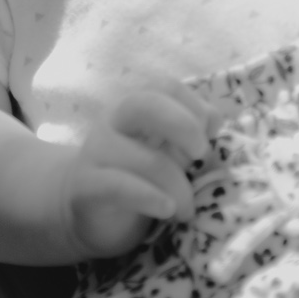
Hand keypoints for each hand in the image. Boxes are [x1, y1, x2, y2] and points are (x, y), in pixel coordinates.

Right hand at [60, 86, 210, 258]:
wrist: (83, 211)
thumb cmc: (133, 176)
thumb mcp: (163, 151)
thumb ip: (188, 133)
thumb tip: (215, 119)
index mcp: (134, 108)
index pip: (164, 86)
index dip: (193, 104)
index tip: (212, 132)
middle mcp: (112, 122)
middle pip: (145, 104)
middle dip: (183, 126)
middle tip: (202, 155)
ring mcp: (96, 152)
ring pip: (144, 160)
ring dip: (177, 187)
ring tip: (187, 210)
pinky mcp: (86, 187)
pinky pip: (119, 186)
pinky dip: (149, 197)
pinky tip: (167, 209)